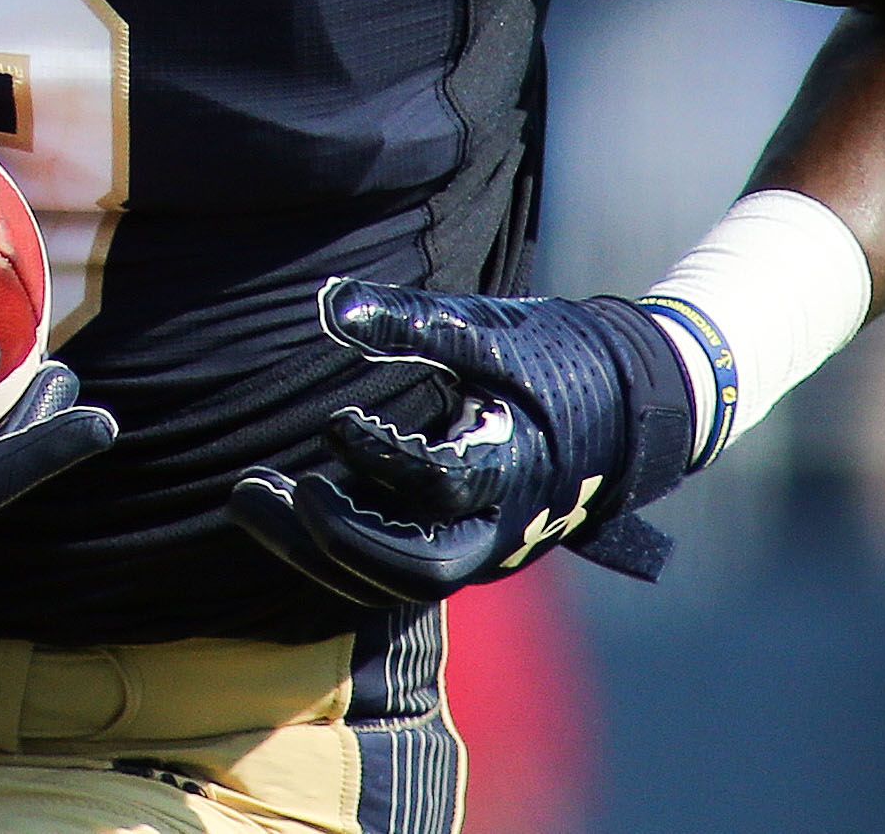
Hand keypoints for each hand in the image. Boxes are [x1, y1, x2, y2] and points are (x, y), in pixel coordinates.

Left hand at [225, 283, 695, 603]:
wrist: (633, 406)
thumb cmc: (561, 358)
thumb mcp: (493, 330)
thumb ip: (413, 321)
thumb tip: (330, 303)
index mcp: (517, 468)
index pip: (440, 487)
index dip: (380, 458)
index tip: (333, 418)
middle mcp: (500, 527)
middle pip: (410, 568)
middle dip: (329, 536)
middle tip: (262, 488)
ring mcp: (482, 548)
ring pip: (391, 580)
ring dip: (315, 547)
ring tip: (250, 496)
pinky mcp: (461, 547)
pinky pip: (391, 570)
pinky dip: (336, 546)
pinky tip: (286, 505)